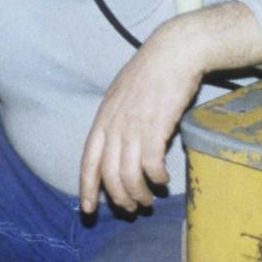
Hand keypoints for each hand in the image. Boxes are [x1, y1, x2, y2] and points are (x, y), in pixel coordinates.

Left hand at [78, 1, 261, 214]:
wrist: (174, 52)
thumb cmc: (152, 72)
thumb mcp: (122, 94)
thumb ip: (117, 120)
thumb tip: (118, 143)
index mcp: (103, 118)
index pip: (88, 161)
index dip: (87, 188)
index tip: (88, 209)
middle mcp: (114, 126)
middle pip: (109, 175)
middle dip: (118, 198)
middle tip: (131, 208)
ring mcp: (134, 127)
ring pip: (128, 175)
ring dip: (138, 193)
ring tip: (148, 200)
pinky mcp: (156, 128)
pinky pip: (151, 165)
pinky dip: (156, 178)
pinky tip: (163, 180)